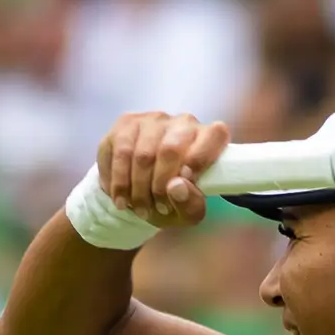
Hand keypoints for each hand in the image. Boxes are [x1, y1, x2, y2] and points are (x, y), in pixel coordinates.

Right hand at [96, 111, 230, 231]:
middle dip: (161, 186)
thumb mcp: (188, 213)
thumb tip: (177, 186)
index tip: (187, 181)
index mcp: (207, 138)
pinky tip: (121, 197)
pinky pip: (120, 153)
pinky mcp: (126, 123)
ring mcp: (153, 120)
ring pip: (142, 155)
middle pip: (170, 149)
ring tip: (139, 209)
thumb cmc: (172, 200)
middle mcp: (182, 122)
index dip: (200, 159)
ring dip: (138, 189)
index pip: (215, 134)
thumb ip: (191, 204)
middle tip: (158, 208)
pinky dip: (119, 182)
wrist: (138, 194)